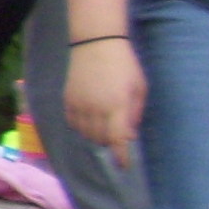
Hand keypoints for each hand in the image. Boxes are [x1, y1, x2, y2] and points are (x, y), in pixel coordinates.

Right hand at [65, 38, 144, 163]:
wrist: (96, 43)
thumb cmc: (125, 65)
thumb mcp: (139, 88)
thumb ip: (135, 113)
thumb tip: (129, 134)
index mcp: (117, 106)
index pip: (117, 140)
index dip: (120, 156)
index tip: (123, 165)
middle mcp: (96, 109)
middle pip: (100, 139)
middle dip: (110, 144)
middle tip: (117, 140)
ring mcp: (79, 104)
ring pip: (85, 133)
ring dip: (95, 137)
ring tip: (103, 131)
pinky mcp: (68, 99)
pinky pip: (73, 123)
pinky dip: (81, 128)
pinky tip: (89, 123)